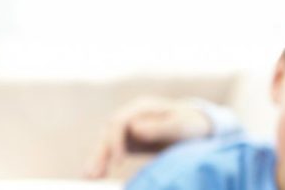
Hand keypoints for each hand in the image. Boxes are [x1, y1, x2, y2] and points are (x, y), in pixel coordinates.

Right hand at [84, 96, 212, 177]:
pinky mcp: (128, 141)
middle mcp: (131, 116)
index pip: (120, 122)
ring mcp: (128, 128)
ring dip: (97, 159)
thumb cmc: (191, 124)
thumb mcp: (181, 126)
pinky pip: (111, 152)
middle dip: (100, 153)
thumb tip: (135, 129)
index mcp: (142, 107)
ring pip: (106, 143)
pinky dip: (103, 163)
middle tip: (92, 175)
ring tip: (88, 177)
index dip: (116, 141)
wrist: (196, 127)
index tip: (118, 161)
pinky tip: (95, 176)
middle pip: (108, 133)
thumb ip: (160, 127)